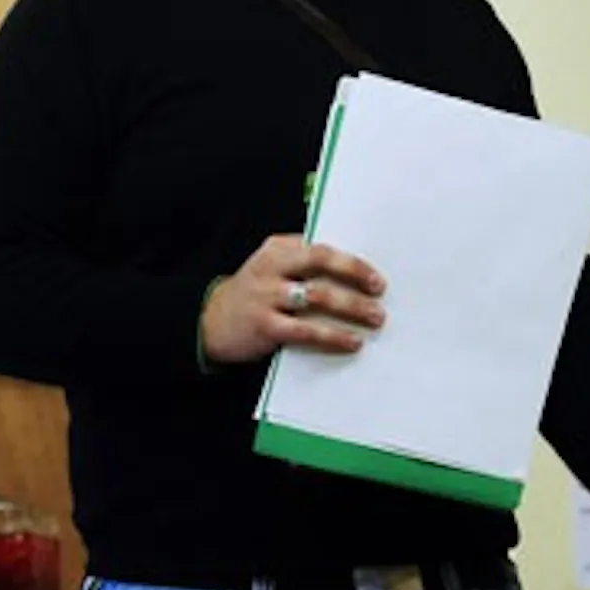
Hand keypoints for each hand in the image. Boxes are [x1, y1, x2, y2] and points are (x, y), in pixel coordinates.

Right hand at [201, 234, 385, 364]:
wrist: (209, 322)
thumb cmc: (256, 293)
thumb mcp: (274, 269)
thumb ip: (305, 264)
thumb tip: (357, 274)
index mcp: (279, 248)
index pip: (322, 247)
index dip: (352, 261)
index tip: (377, 275)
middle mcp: (272, 267)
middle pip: (321, 262)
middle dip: (355, 275)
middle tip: (380, 291)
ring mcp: (266, 295)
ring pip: (318, 295)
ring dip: (351, 307)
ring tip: (375, 318)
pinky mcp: (264, 325)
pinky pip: (305, 330)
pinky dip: (332, 335)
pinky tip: (352, 341)